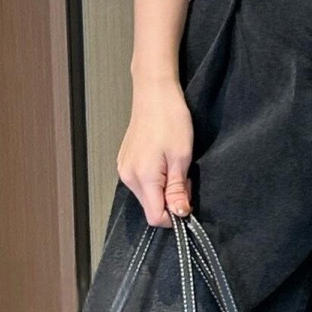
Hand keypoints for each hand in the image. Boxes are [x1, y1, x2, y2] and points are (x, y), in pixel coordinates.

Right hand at [118, 75, 194, 225]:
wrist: (154, 94)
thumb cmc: (170, 119)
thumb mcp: (181, 157)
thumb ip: (178, 190)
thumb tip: (180, 214)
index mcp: (143, 177)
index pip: (155, 217)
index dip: (174, 215)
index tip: (187, 200)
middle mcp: (128, 176)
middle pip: (150, 207)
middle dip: (170, 200)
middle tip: (184, 177)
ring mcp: (124, 169)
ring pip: (147, 195)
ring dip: (163, 189)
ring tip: (174, 166)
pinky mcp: (125, 162)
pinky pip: (141, 182)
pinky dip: (156, 180)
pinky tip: (163, 162)